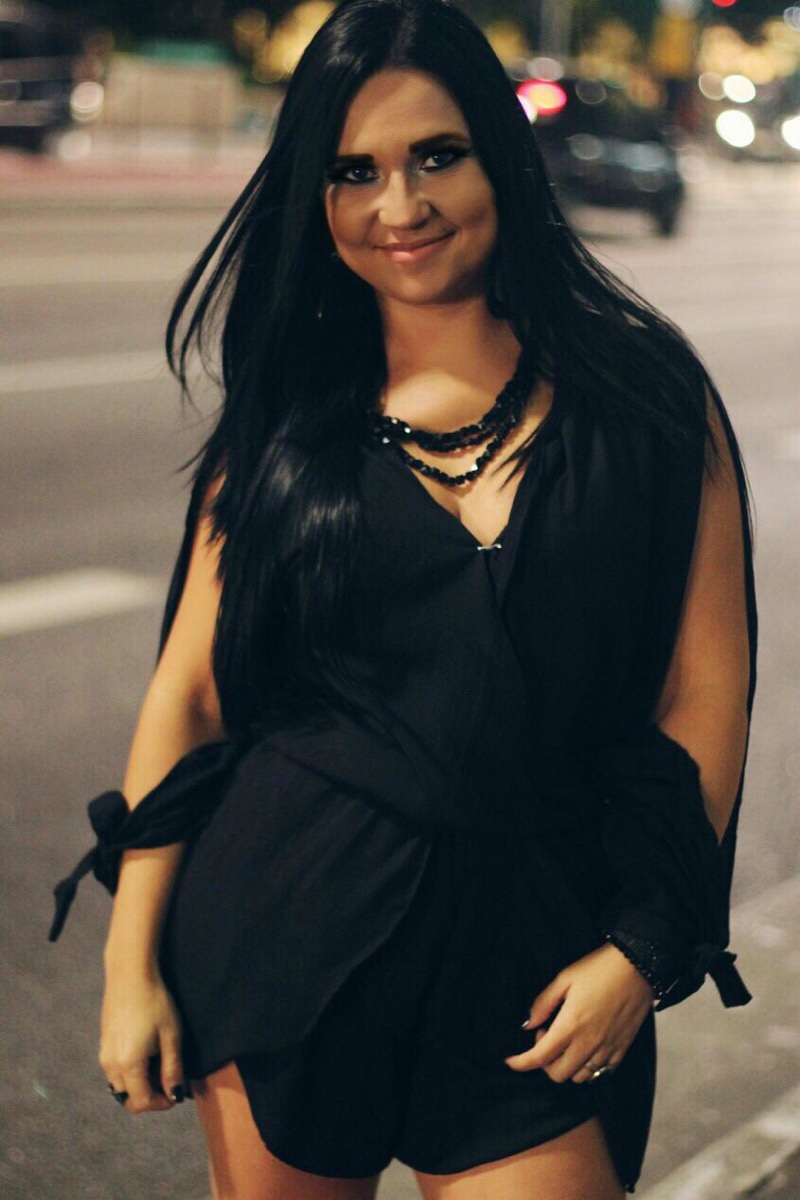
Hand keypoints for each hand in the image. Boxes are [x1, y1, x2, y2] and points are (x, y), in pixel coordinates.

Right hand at [99, 967, 186, 1113]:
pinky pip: (115, 1069)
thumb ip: (172, 1069)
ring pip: (120, 1085)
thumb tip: (175, 1094)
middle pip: (128, 1097)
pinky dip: (130, 1072)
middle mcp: (110, 1064)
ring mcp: (104, 1053)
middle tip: (169, 1081)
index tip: (176, 1094)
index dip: (161, 1103)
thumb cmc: (154, 1002)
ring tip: (159, 1065)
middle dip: (149, 1097)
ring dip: (139, 1085)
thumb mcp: (171, 1036)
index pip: (142, 1101)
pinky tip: (146, 1053)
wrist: (130, 974)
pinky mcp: (103, 1042)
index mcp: (128, 1064)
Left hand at [505, 943, 653, 1082]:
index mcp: (570, 1026)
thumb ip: (543, 1003)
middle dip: (544, 1063)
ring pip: (580, 1077)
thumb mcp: (565, 978)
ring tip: (566, 1041)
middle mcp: (588, 1043)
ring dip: (566, 1065)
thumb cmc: (599, 969)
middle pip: (558, 1074)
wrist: (637, 967)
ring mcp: (607, 1049)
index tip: (511, 1061)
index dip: (521, 1063)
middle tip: (546, 1036)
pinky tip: (585, 1047)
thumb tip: (527, 1024)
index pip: (539, 1057)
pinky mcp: (622, 1049)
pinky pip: (601, 1072)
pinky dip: (588, 1066)